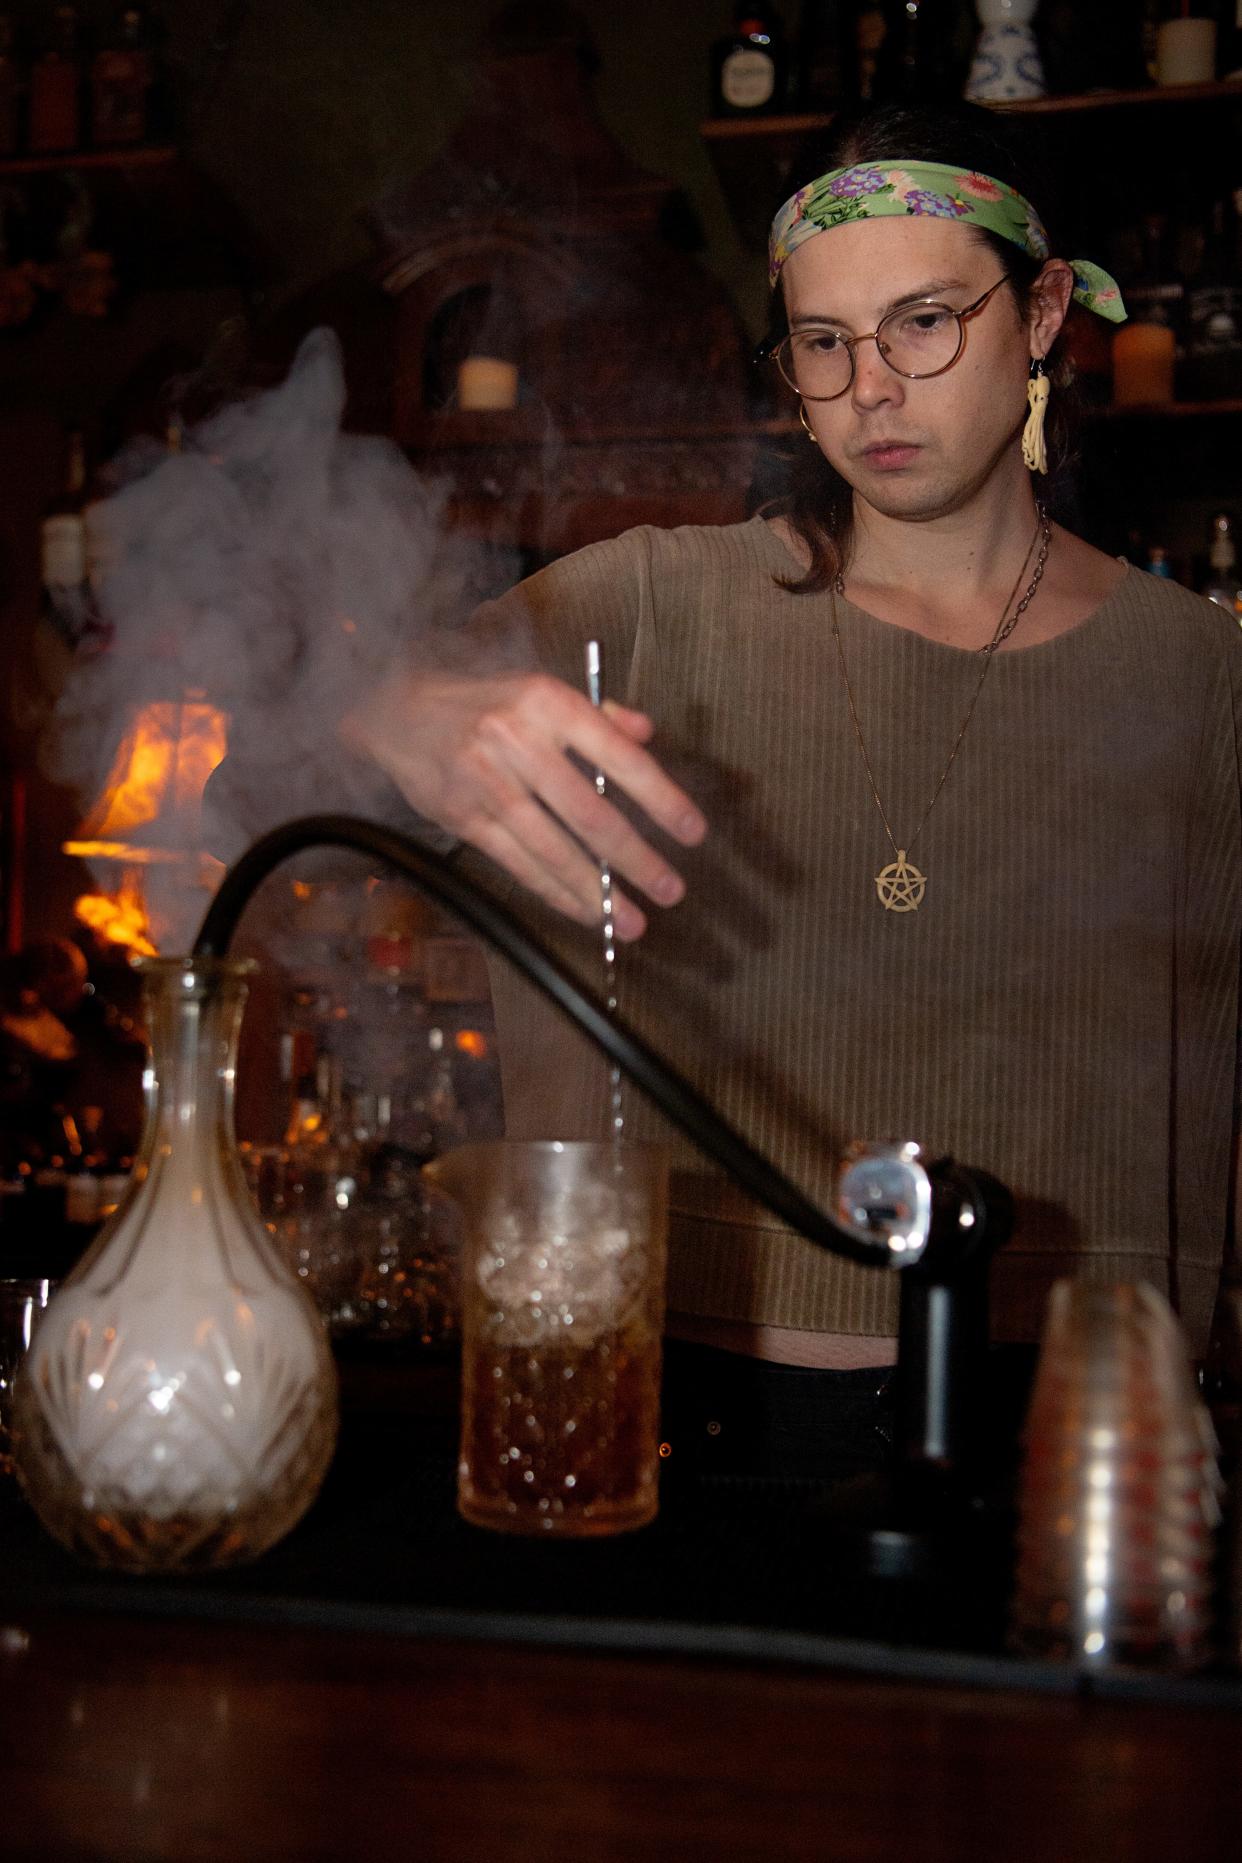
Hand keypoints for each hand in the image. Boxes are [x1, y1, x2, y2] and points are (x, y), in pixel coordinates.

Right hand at [342, 668, 706, 938]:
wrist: (397, 712)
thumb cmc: (485, 702)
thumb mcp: (541, 690)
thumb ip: (599, 714)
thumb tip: (647, 734)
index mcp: (549, 704)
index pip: (619, 758)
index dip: (661, 799)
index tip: (692, 833)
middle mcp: (518, 743)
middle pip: (590, 814)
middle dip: (636, 859)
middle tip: (671, 889)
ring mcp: (488, 785)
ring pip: (554, 850)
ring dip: (598, 892)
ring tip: (633, 920)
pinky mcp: (465, 819)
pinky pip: (520, 865)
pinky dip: (556, 893)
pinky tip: (586, 913)